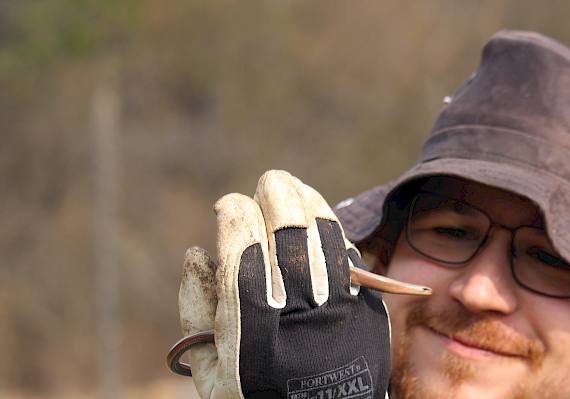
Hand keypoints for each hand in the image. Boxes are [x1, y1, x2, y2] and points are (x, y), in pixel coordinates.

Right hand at [178, 170, 390, 398]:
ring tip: (291, 188)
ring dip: (306, 202)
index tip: (229, 205)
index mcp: (250, 325)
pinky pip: (348, 255)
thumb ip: (197, 310)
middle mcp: (295, 310)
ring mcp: (334, 306)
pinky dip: (331, 228)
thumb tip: (197, 253)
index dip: (234, 214)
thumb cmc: (258, 395)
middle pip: (287, 231)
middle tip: (267, 184)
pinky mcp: (363, 308)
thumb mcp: (210, 370)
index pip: (240, 246)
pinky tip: (318, 214)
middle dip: (275, 196)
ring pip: (323, 235)